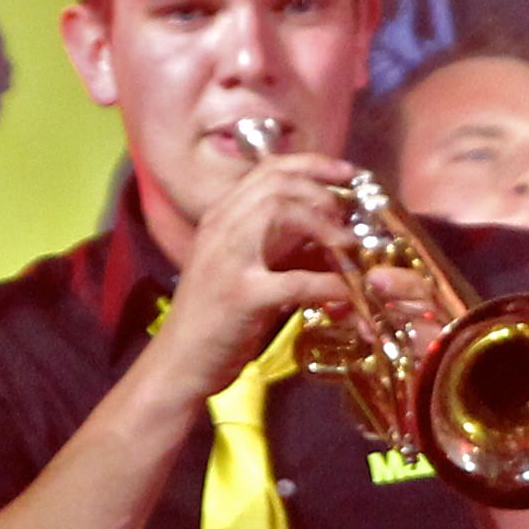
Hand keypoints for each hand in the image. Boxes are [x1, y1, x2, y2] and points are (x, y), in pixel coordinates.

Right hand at [139, 146, 361, 403]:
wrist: (179, 363)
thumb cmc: (217, 318)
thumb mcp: (247, 269)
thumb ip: (282, 246)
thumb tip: (335, 234)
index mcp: (221, 218)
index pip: (268, 170)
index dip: (313, 165)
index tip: (347, 172)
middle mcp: (220, 228)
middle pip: (277, 182)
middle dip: (323, 191)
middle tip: (349, 216)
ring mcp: (227, 259)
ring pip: (280, 211)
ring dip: (325, 224)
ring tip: (348, 245)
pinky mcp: (241, 297)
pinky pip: (297, 281)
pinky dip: (330, 284)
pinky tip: (349, 293)